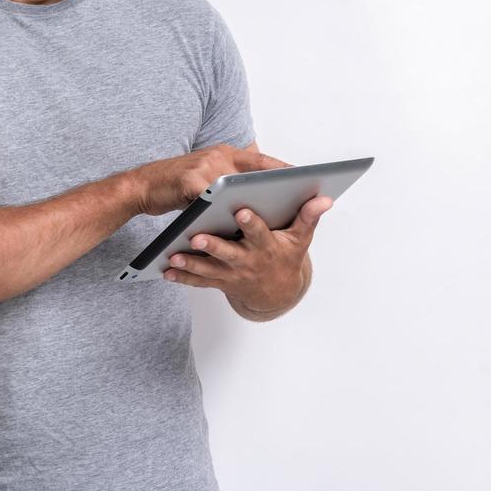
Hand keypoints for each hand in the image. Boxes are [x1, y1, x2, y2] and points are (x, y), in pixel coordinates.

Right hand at [129, 143, 290, 216]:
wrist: (139, 187)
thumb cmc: (174, 186)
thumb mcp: (204, 179)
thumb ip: (226, 182)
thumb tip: (254, 197)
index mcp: (223, 153)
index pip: (259, 160)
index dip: (282, 169)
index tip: (306, 178)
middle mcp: (216, 155)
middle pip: (255, 170)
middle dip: (278, 183)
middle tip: (301, 195)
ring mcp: (203, 167)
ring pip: (237, 186)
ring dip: (257, 200)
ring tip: (277, 213)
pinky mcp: (189, 182)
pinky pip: (214, 199)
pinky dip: (227, 212)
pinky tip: (240, 225)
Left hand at [161, 194, 333, 313]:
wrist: (277, 291)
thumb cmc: (287, 256)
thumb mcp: (301, 238)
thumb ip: (308, 216)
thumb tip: (324, 198)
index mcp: (267, 247)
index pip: (259, 233)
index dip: (252, 223)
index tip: (241, 210)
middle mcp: (248, 262)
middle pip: (229, 253)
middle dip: (213, 246)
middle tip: (196, 236)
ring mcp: (232, 274)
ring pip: (209, 269)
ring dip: (191, 264)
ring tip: (173, 256)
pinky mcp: (220, 282)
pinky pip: (200, 281)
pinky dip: (183, 277)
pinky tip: (167, 271)